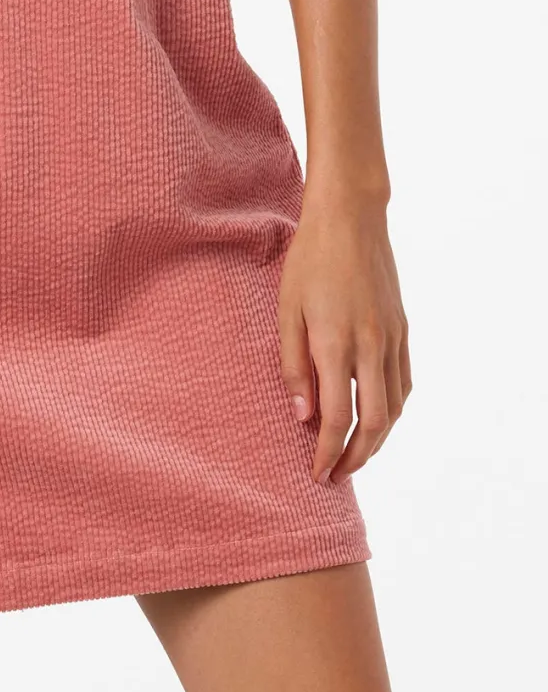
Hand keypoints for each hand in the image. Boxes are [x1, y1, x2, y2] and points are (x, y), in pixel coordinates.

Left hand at [278, 189, 411, 484]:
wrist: (351, 217)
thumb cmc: (309, 260)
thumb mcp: (287, 309)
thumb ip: (293, 366)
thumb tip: (304, 417)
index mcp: (336, 343)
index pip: (338, 418)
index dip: (328, 453)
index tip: (317, 473)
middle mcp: (371, 346)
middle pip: (375, 423)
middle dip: (357, 457)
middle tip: (337, 474)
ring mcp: (392, 338)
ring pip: (396, 407)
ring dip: (378, 438)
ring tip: (355, 452)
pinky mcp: (403, 328)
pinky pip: (405, 382)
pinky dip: (394, 408)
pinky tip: (377, 414)